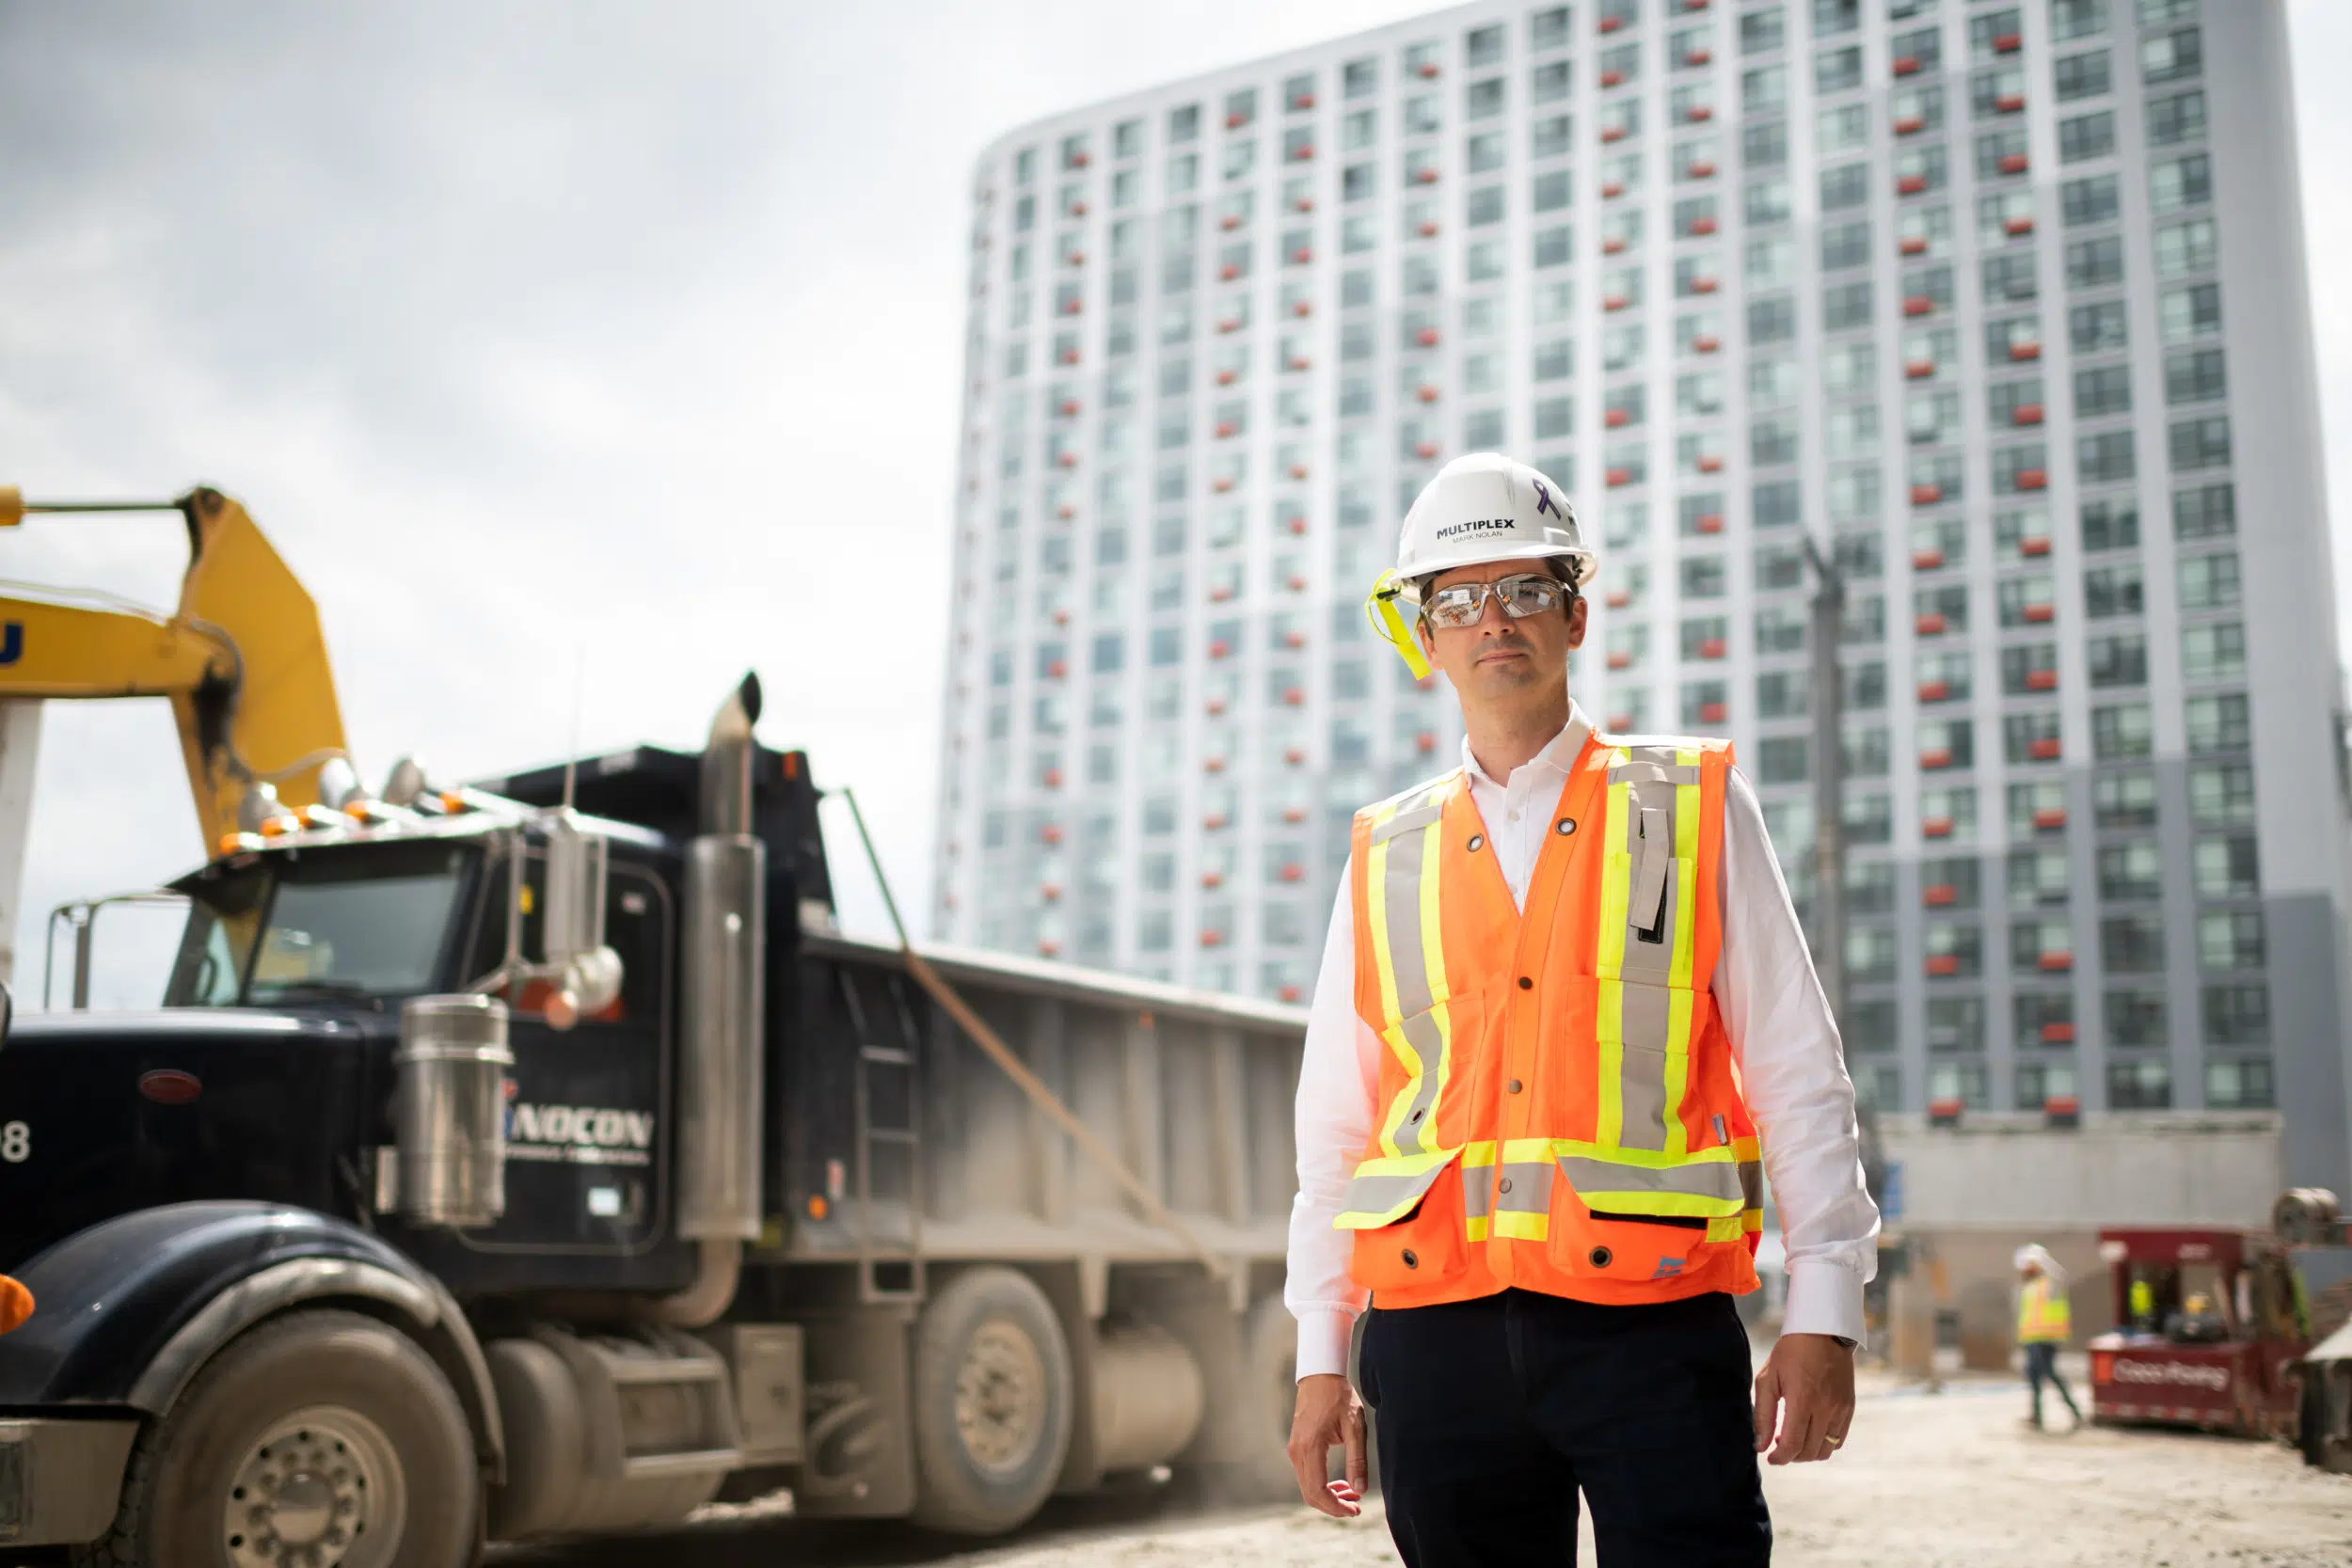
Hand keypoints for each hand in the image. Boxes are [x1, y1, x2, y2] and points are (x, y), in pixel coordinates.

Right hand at [1288, 1371, 1368, 1516]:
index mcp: (1310, 1448)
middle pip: (1310, 1494)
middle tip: (1356, 1507)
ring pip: (1307, 1487)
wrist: (1320, 1375)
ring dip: (1328, 1496)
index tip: (1356, 1510)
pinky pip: (1306, 1476)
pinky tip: (1340, 1483)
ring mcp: (1294, 1450)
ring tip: (1352, 1495)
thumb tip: (1360, 1490)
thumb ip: (1357, 1460)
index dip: (1336, 1507)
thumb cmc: (1340, 1398)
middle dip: (1333, 1506)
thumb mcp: (1355, 1428)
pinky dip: (1322, 1485)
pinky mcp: (1297, 1447)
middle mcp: (1297, 1452)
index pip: (1318, 1491)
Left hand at [1752, 1332, 1855, 1464]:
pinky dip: (1824, 1443)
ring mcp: (1840, 1410)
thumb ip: (1763, 1414)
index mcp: (1802, 1401)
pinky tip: (1810, 1431)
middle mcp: (1825, 1409)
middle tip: (1778, 1445)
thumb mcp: (1768, 1378)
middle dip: (1792, 1456)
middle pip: (1809, 1451)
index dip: (1780, 1458)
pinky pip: (1838, 1439)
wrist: (1823, 1331)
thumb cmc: (1790, 1352)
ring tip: (1794, 1437)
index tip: (1770, 1458)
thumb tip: (1760, 1446)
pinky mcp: (1849, 1408)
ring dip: (1808, 1452)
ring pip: (1826, 1450)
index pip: (1793, 1445)